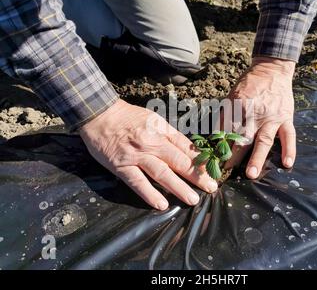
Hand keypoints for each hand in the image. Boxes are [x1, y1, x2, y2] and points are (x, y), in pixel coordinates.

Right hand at [79, 99, 217, 209]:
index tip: (213, 172)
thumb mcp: (153, 119)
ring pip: (161, 173)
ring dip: (179, 187)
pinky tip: (161, 204)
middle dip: (197, 176)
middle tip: (211, 188)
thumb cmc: (128, 117)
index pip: (186, 147)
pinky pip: (137, 182)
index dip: (200, 161)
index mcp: (162, 130)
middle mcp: (152, 143)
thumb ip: (169, 135)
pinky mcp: (121, 166)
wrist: (99, 113)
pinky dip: (149, 193)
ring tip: (192, 199)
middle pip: (178, 161)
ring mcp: (137, 155)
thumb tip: (188, 150)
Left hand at [223, 57, 295, 178]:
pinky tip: (287, 163)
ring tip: (251, 174)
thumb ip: (224, 115)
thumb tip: (214, 136)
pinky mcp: (286, 117)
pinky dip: (289, 149)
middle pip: (242, 137)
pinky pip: (289, 135)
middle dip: (233, 156)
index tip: (213, 159)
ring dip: (257, 158)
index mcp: (238, 105)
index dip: (219, 145)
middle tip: (226, 171)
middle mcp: (255, 112)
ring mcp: (272, 116)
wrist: (272, 69)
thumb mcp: (231, 95)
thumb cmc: (248, 84)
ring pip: (264, 140)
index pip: (227, 129)